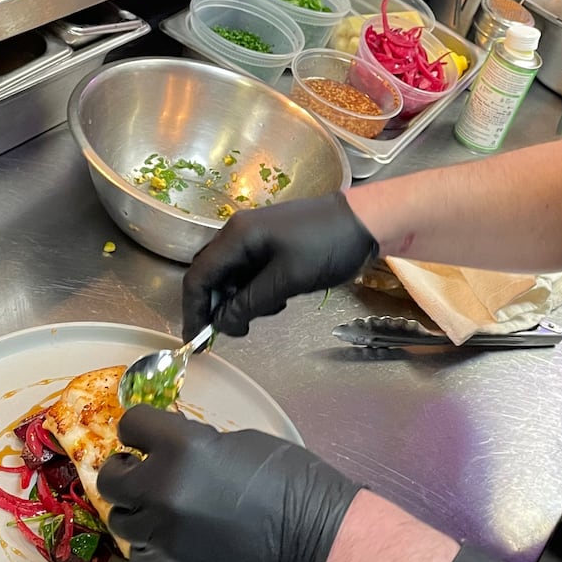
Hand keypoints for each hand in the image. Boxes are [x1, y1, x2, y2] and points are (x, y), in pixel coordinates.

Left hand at [96, 406, 360, 561]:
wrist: (316, 539)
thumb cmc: (291, 481)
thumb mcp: (240, 443)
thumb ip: (196, 445)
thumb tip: (170, 451)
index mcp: (183, 449)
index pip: (131, 425)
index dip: (140, 429)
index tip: (148, 437)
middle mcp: (162, 491)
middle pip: (112, 478)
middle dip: (127, 469)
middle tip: (145, 472)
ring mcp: (164, 535)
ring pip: (121, 519)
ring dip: (138, 509)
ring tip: (162, 508)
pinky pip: (141, 554)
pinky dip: (152, 544)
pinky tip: (173, 537)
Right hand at [183, 193, 377, 338]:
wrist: (367, 222)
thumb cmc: (326, 245)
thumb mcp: (287, 280)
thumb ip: (249, 302)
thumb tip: (221, 324)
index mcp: (237, 236)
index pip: (198, 276)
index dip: (194, 310)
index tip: (198, 339)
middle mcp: (240, 233)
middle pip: (212, 276)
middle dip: (218, 307)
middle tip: (236, 330)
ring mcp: (257, 238)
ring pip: (232, 277)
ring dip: (241, 300)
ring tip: (268, 311)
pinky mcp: (273, 245)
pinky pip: (251, 272)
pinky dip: (257, 291)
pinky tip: (279, 299)